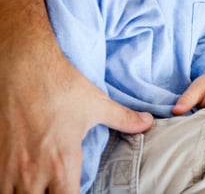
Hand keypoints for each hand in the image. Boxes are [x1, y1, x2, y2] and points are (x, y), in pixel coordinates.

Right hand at [1, 39, 152, 193]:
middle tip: (59, 188)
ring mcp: (9, 168)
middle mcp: (32, 172)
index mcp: (61, 162)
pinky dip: (10, 189)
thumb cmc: (61, 86)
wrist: (23, 67)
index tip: (79, 191)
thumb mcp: (96, 103)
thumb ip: (123, 119)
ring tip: (41, 188)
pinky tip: (20, 185)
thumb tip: (147, 123)